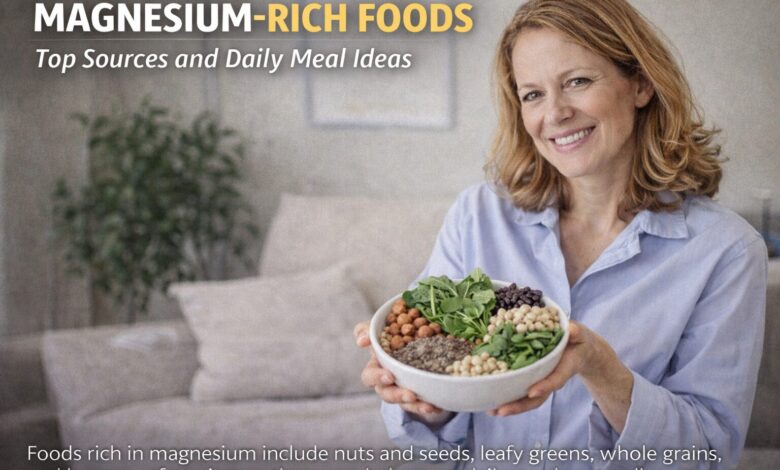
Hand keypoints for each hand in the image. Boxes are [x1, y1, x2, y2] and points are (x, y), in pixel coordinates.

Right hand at [353, 322, 446, 417]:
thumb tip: (362, 340)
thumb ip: (368, 330)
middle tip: (410, 394)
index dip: (377, 377)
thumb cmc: (393, 336)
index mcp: (376, 368)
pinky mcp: (415, 398)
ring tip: (427, 405)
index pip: (369, 376)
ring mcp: (401, 391)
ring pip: (404, 403)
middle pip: (386, 394)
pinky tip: (438, 406)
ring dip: (415, 405)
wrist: (414, 342)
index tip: (390, 376)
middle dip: (397, 394)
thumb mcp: (381, 329)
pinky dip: (428, 406)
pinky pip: (420, 405)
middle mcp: (386, 384)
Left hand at [488, 321, 630, 423]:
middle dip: (519, 405)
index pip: (555, 379)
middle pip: (537, 397)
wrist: (580, 350)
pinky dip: (507, 396)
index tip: (532, 392)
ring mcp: (541, 381)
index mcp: (564, 367)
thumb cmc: (578, 340)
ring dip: (510, 406)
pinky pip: (521, 390)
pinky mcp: (532, 379)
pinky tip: (491, 400)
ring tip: (492, 411)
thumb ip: (576, 332)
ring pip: (527, 399)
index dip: (544, 386)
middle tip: (501, 410)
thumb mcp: (579, 334)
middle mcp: (551, 378)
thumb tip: (572, 330)